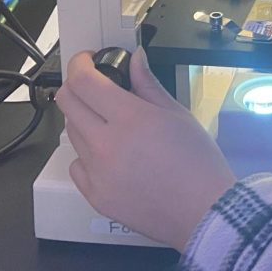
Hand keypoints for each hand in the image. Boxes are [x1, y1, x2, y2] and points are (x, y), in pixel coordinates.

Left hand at [55, 49, 235, 251]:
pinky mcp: (94, 195)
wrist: (204, 211)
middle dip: (76, 85)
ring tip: (111, 122)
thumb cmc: (198, 161)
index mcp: (129, 118)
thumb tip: (134, 59)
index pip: (84, 81)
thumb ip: (148, 84)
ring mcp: (96, 172)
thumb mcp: (177, 114)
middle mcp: (105, 144)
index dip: (80, 63)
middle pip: (67, 103)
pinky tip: (110, 154)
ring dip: (84, 118)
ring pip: (71, 132)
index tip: (89, 59)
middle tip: (94, 84)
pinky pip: (77, 164)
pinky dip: (87, 153)